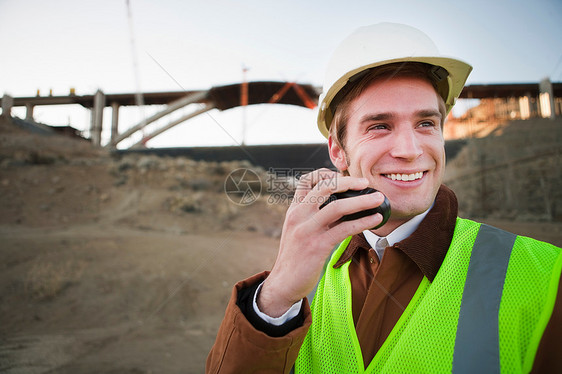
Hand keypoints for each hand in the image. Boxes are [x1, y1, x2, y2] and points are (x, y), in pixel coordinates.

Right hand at [257, 169, 385, 316]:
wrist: (283, 283)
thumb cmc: (295, 258)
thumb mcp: (299, 231)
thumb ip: (315, 217)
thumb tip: (343, 207)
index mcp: (294, 210)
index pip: (306, 180)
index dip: (324, 173)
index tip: (341, 177)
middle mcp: (299, 216)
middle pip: (325, 187)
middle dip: (348, 182)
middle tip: (366, 183)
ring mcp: (307, 230)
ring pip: (337, 206)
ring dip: (362, 201)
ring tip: (378, 199)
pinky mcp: (317, 246)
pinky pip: (344, 229)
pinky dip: (363, 222)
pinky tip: (375, 220)